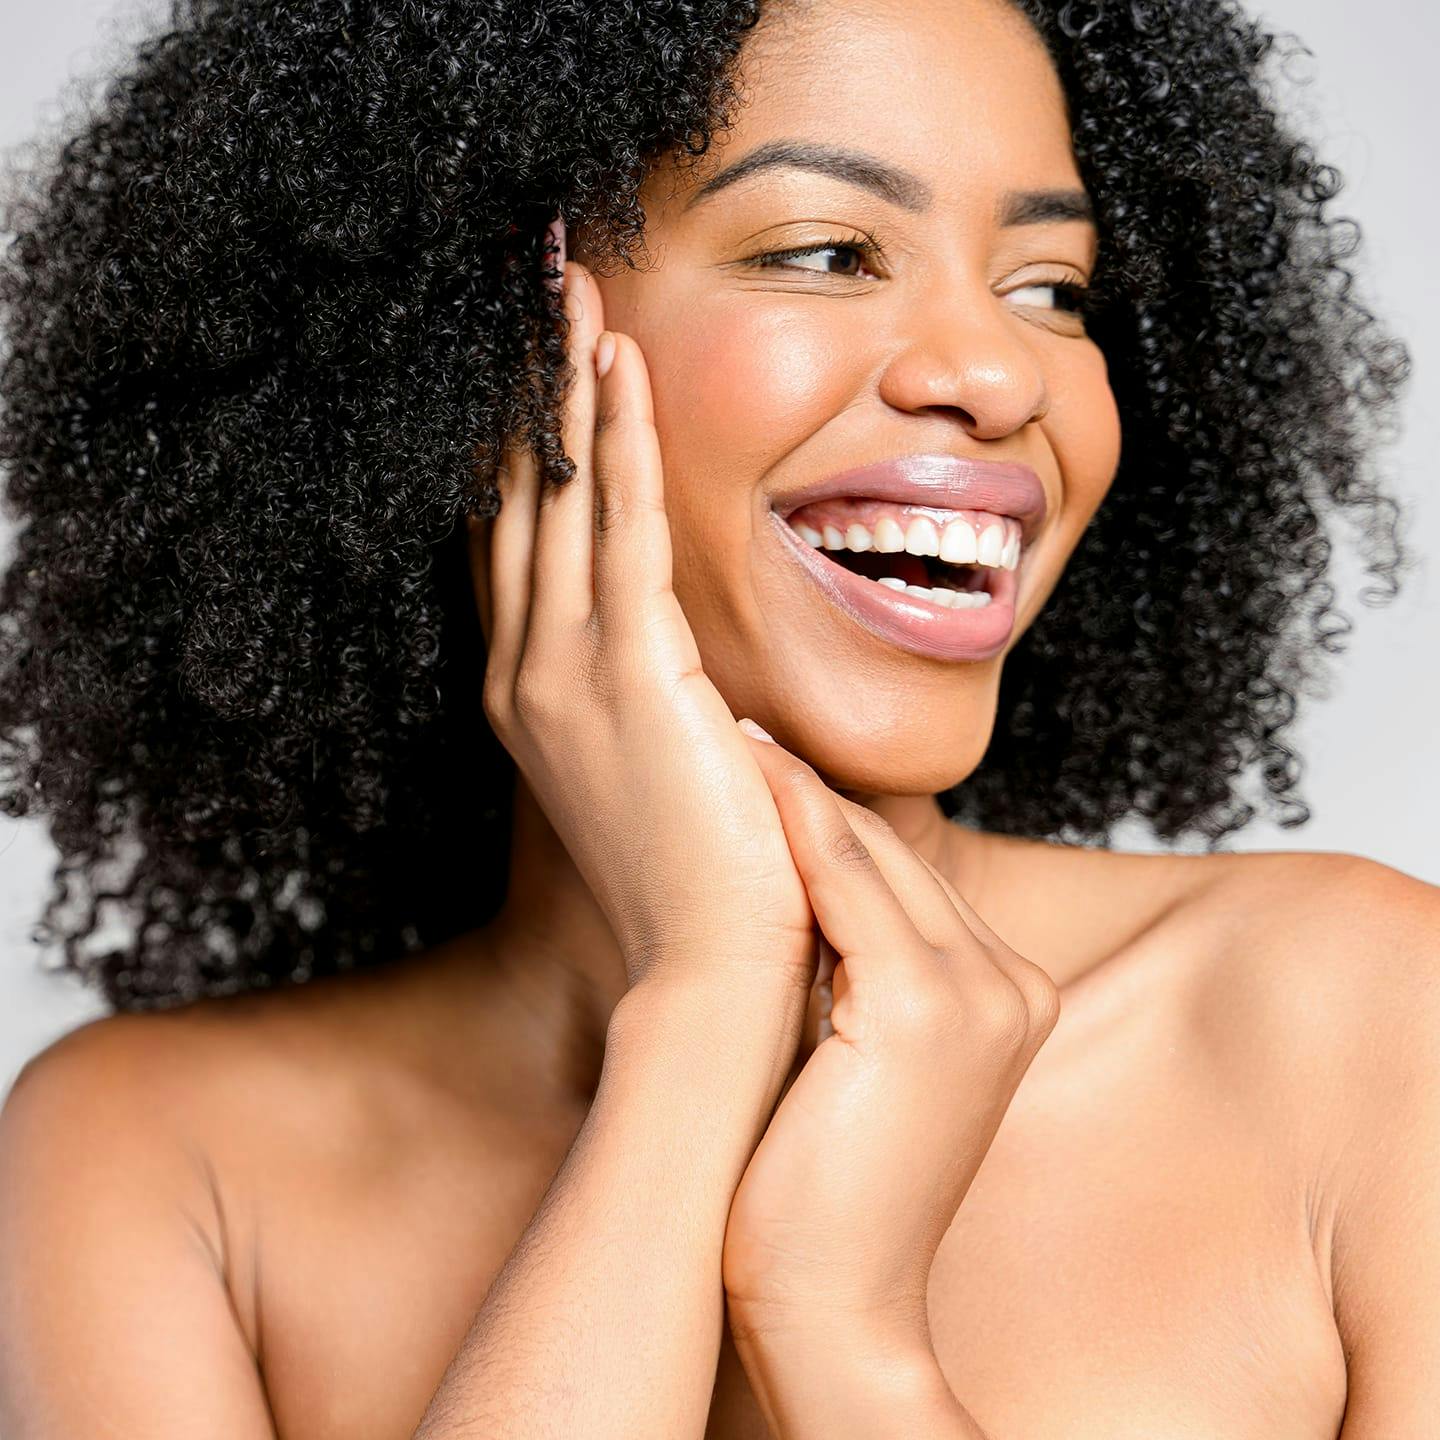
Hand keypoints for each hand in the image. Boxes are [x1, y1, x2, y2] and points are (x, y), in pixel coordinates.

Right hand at [468, 263, 816, 997]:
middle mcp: (526, 674)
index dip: (517, 449)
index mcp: (531, 695)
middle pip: (518, 501)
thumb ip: (650, 694)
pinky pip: (624, 526)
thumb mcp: (657, 765)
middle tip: (530, 290)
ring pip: (560, 498)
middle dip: (524, 391)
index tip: (528, 368)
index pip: (516, 543)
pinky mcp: (632, 674)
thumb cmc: (701, 874)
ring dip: (563, 386)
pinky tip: (620, 364)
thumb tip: (681, 652)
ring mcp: (566, 673)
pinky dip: (621, 439)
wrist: (713, 971)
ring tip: (565, 290)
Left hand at [721, 723, 1061, 1358]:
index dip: (828, 817)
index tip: (765, 762)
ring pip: (866, 853)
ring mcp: (979, 993)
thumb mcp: (860, 1053)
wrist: (832, 1304)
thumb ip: (858, 967)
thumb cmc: (823, 1184)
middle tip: (737, 729)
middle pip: (891, 855)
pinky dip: (791, 821)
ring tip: (729, 736)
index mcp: (1008, 995)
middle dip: (808, 791)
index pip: (907, 878)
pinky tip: (743, 776)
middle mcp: (1011, 985)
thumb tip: (801, 875)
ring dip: (793, 788)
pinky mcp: (924, 1007)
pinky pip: (843, 881)